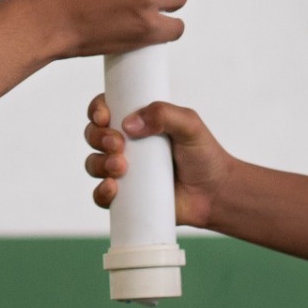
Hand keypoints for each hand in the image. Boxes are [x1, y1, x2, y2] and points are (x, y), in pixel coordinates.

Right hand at [87, 95, 231, 230]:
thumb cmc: (203, 154)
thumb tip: (130, 123)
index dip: (97, 109)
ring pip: (93, 164)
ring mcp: (123, 172)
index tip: (104, 116)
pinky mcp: (125, 198)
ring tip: (120, 167)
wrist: (214, 193)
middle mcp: (125, 144)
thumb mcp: (189, 125)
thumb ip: (164, 114)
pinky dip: (100, 192)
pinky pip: (100, 196)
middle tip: (118, 144)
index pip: (105, 109)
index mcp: (137, 121)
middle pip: (93, 135)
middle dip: (98, 137)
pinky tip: (112, 188)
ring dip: (99, 163)